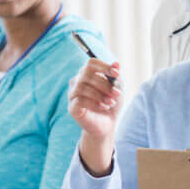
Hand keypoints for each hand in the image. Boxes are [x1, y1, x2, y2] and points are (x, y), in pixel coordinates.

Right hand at [67, 60, 121, 175]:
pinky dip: (94, 103)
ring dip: (100, 94)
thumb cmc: (111, 104)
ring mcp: (72, 95)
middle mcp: (77, 82)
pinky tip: (104, 107)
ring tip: (111, 102)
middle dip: (105, 83)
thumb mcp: (117, 89)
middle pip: (86, 74)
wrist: (107, 125)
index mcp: (87, 75)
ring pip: (82, 87)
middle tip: (117, 93)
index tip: (117, 74)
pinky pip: (79, 100)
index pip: (91, 63)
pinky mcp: (72, 107)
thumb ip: (116, 77)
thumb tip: (116, 63)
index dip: (104, 67)